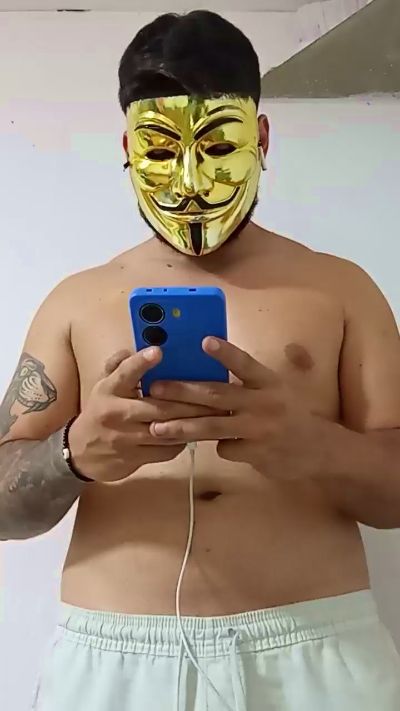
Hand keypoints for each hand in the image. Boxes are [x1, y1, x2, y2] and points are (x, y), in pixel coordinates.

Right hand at [69, 348, 216, 482]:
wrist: (81, 452)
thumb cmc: (100, 411)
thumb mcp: (104, 386)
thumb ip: (119, 366)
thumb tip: (135, 348)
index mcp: (108, 390)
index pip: (124, 373)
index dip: (140, 362)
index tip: (158, 352)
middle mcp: (116, 413)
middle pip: (157, 406)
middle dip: (187, 401)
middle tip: (213, 393)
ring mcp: (125, 438)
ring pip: (166, 430)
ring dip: (191, 422)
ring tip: (215, 414)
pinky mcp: (134, 458)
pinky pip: (165, 450)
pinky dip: (183, 441)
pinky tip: (198, 433)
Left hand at [148, 338, 328, 479]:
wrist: (320, 449)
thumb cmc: (292, 413)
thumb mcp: (278, 389)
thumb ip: (248, 381)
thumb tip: (210, 372)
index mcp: (269, 382)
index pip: (244, 364)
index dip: (225, 353)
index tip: (204, 341)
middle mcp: (264, 402)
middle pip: (217, 395)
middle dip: (182, 391)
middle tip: (155, 388)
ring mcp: (260, 429)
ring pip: (213, 426)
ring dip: (182, 427)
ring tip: (157, 427)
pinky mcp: (257, 453)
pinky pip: (225, 449)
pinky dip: (217, 447)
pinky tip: (220, 446)